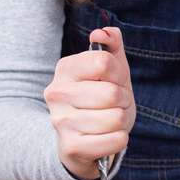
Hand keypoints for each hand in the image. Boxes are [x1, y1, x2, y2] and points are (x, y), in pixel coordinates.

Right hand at [44, 26, 136, 179]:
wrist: (79, 142)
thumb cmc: (99, 100)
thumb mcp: (108, 70)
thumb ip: (111, 44)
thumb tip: (102, 32)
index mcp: (65, 68)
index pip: (104, 62)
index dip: (119, 74)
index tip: (113, 82)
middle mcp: (57, 93)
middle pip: (112, 93)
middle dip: (123, 100)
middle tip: (114, 105)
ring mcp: (61, 122)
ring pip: (116, 118)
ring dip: (122, 121)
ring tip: (109, 121)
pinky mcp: (71, 147)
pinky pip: (117, 140)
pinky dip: (120, 139)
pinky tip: (107, 138)